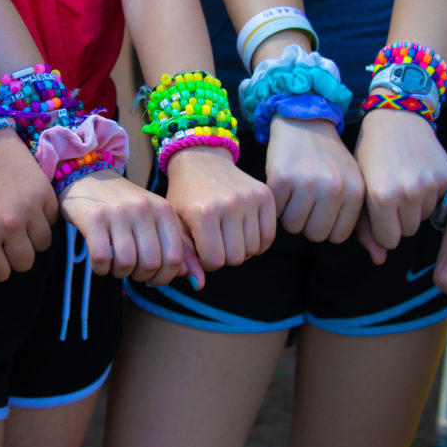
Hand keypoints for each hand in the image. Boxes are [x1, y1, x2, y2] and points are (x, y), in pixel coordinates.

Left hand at [0, 128, 57, 283]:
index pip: (0, 272)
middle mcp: (10, 225)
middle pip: (24, 263)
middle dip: (17, 257)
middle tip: (11, 246)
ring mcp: (31, 209)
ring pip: (42, 246)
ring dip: (33, 240)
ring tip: (23, 228)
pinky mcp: (45, 193)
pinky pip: (52, 221)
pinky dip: (44, 220)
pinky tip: (30, 209)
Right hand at [59, 169, 197, 285]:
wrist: (88, 176)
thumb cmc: (124, 206)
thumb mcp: (152, 218)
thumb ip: (173, 246)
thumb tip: (191, 279)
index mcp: (163, 209)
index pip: (174, 257)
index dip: (164, 277)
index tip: (152, 278)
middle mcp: (143, 208)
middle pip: (151, 264)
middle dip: (141, 276)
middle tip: (131, 271)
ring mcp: (118, 212)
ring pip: (126, 263)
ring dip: (120, 273)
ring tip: (115, 265)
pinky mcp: (93, 217)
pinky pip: (101, 258)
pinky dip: (100, 268)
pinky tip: (100, 262)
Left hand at [164, 145, 275, 271]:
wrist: (201, 160)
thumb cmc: (185, 196)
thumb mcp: (177, 224)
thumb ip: (185, 256)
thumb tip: (198, 285)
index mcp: (203, 213)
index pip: (214, 262)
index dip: (206, 260)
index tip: (200, 247)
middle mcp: (229, 204)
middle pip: (236, 258)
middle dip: (224, 256)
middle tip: (215, 241)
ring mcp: (250, 198)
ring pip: (253, 250)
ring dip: (241, 249)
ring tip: (228, 235)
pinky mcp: (265, 194)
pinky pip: (269, 236)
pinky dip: (258, 242)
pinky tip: (244, 233)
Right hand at [266, 116, 363, 242]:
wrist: (304, 120)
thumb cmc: (329, 158)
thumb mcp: (353, 183)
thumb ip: (365, 223)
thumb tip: (380, 259)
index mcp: (356, 192)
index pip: (337, 236)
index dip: (325, 224)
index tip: (323, 205)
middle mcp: (334, 188)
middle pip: (316, 235)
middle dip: (307, 222)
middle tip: (307, 199)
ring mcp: (307, 183)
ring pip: (294, 226)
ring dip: (290, 213)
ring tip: (296, 191)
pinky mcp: (282, 178)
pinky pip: (276, 211)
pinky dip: (277, 202)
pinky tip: (285, 182)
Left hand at [355, 107, 446, 250]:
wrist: (396, 117)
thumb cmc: (370, 155)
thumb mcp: (361, 188)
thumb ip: (365, 228)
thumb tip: (378, 260)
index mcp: (381, 197)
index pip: (389, 240)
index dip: (383, 229)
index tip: (378, 213)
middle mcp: (408, 192)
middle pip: (408, 231)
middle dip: (399, 220)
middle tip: (390, 194)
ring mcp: (430, 184)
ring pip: (424, 218)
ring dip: (414, 208)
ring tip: (403, 182)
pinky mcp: (446, 176)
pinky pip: (438, 202)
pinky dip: (429, 194)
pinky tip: (417, 174)